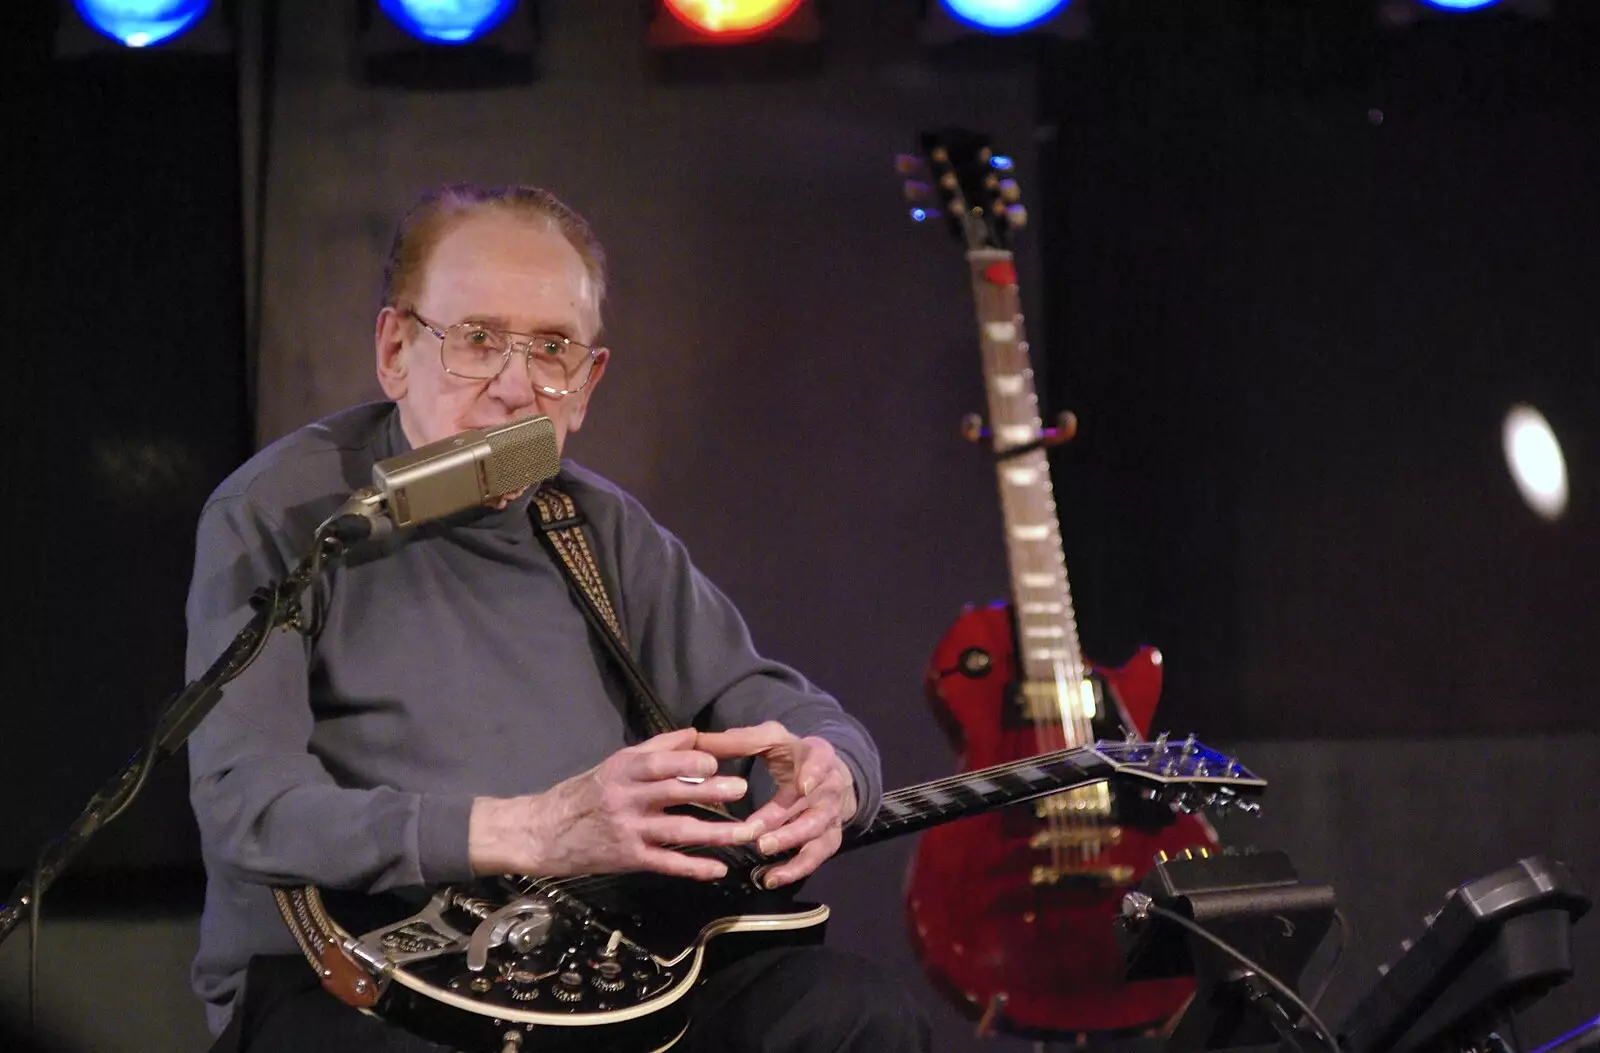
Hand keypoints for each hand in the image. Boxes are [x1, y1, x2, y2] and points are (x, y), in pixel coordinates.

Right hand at [468, 728, 762, 880]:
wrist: (543, 833)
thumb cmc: (585, 793)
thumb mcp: (615, 763)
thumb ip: (656, 748)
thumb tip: (694, 734)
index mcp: (624, 770)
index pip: (659, 763)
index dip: (687, 761)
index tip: (715, 762)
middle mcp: (627, 799)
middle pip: (672, 793)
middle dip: (709, 791)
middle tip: (741, 789)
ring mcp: (629, 831)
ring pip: (677, 831)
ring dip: (713, 833)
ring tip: (744, 833)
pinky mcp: (629, 859)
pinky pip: (667, 863)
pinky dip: (694, 867)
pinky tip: (719, 868)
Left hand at [694, 722, 858, 889]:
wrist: (829, 777)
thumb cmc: (793, 756)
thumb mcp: (771, 739)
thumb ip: (741, 740)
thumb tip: (699, 740)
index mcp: (818, 756)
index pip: (820, 762)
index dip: (814, 774)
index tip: (802, 786)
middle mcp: (829, 789)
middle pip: (810, 806)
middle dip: (782, 821)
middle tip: (755, 833)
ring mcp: (831, 816)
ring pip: (814, 834)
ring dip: (789, 845)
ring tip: (762, 852)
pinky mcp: (829, 840)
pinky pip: (814, 858)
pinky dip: (793, 870)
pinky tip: (768, 878)